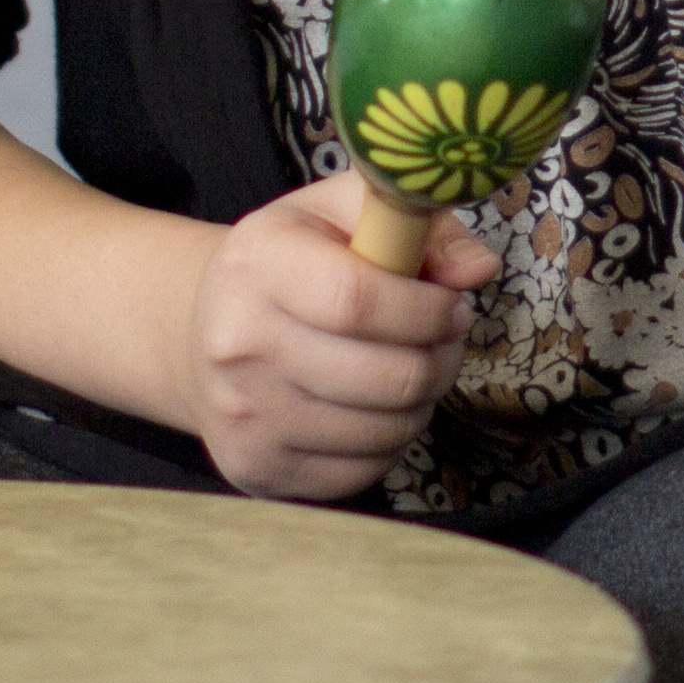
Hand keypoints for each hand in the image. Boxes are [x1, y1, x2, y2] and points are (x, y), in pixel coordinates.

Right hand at [183, 175, 496, 501]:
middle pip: (382, 375)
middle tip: (447, 340)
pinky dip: (390, 441)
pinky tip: (377, 407)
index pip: (357, 300)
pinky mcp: (256, 467)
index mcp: (256, 265)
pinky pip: (363, 469)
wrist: (205, 333)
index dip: (426, 311)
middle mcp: (237, 343)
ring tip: (412, 368)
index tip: (453, 306)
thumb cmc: (290, 265)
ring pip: (382, 429)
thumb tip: (478, 269)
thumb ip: (415, 223)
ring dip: (421, 402)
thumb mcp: (340, 212)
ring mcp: (243, 414)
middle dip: (441, 360)